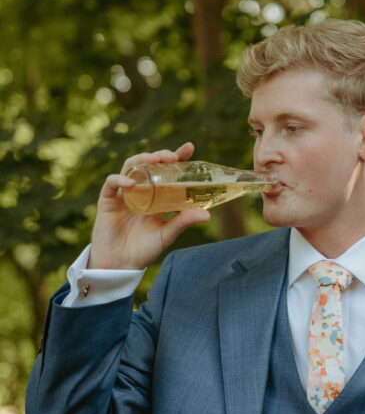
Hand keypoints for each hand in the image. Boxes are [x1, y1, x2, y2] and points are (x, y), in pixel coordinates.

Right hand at [89, 142, 210, 269]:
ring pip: (130, 167)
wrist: (120, 265)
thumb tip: (207, 214)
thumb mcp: (167, 234)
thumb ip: (183, 221)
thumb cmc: (144, 250)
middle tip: (173, 156)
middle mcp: (140, 190)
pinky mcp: (107, 200)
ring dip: (143, 160)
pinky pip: (112, 183)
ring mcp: (123, 193)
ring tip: (155, 160)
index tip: (188, 148)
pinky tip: (132, 183)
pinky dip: (121, 179)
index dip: (176, 157)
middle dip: (160, 155)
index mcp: (156, 195)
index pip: (167, 170)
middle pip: (148, 163)